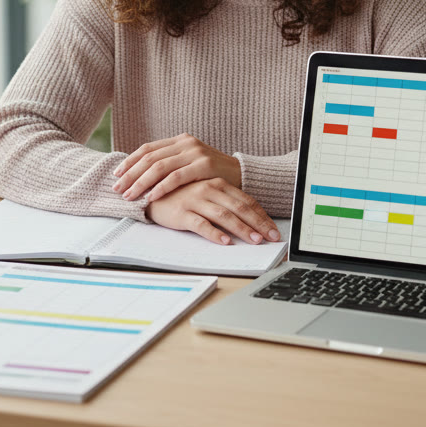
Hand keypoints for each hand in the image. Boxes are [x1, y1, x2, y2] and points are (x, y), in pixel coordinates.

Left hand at [112, 133, 240, 202]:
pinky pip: (177, 177)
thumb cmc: (213, 174)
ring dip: (142, 183)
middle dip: (131, 174)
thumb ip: (170, 163)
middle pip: (150, 158)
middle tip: (118, 189)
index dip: (129, 161)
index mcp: (179, 140)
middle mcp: (186, 143)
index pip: (147, 148)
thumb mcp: (190, 163)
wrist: (242, 175)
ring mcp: (195, 152)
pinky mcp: (204, 165)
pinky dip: (161, 187)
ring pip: (160, 167)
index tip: (116, 175)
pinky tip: (151, 197)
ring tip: (130, 196)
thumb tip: (140, 175)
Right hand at [144, 178, 281, 244]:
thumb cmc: (182, 195)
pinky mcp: (182, 213)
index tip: (275, 230)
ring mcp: (196, 201)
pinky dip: (215, 234)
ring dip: (242, 229)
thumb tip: (250, 221)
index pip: (247, 201)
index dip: (263, 216)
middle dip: (259, 224)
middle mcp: (209, 190)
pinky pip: (201, 224)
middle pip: (240, 208)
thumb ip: (225, 203)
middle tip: (272, 238)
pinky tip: (225, 242)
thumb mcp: (206, 194)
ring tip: (254, 241)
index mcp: (219, 184)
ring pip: (224, 216)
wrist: (150, 192)